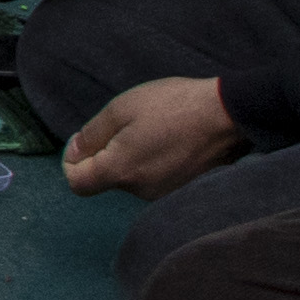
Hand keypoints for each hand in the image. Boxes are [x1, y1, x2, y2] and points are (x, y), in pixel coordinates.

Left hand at [56, 71, 241, 198]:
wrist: (228, 115)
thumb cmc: (173, 106)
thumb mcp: (121, 109)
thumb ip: (92, 135)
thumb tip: (74, 153)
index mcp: (120, 171)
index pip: (78, 184)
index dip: (72, 162)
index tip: (84, 140)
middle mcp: (140, 191)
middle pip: (106, 178)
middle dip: (105, 154)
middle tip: (126, 124)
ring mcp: (163, 193)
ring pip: (131, 177)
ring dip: (131, 156)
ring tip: (153, 128)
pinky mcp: (182, 190)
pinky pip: (154, 178)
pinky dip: (153, 161)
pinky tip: (169, 139)